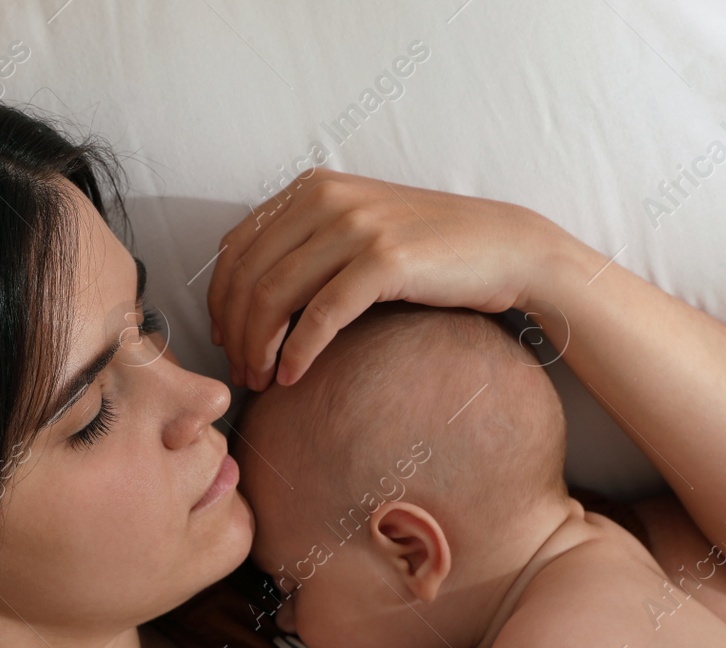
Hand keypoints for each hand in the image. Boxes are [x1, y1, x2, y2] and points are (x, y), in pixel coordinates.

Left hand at [206, 168, 574, 390]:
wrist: (504, 247)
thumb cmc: (431, 249)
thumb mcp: (360, 230)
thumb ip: (310, 245)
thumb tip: (254, 295)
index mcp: (312, 189)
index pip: (237, 247)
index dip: (220, 300)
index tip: (225, 339)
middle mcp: (327, 199)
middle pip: (248, 275)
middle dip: (235, 332)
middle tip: (241, 373)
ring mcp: (356, 226)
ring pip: (275, 296)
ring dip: (259, 348)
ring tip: (261, 381)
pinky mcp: (384, 260)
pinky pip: (321, 315)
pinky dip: (298, 352)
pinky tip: (292, 378)